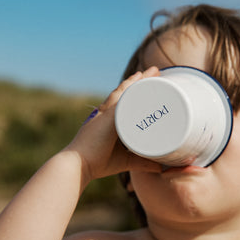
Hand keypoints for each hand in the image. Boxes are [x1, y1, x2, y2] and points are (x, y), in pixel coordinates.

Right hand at [64, 66, 161, 184]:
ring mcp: (106, 111)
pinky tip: (141, 77)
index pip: (125, 103)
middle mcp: (106, 113)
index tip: (150, 87)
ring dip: (139, 79)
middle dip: (141, 82)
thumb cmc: (98, 163)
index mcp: (109, 121)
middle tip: (156, 72)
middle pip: (126, 92)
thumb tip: (161, 168)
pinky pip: (121, 95)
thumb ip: (144, 163)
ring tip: (153, 71)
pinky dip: (131, 85)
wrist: (78, 165)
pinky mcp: (107, 114)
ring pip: (125, 90)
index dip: (136, 93)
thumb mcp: (127, 161)